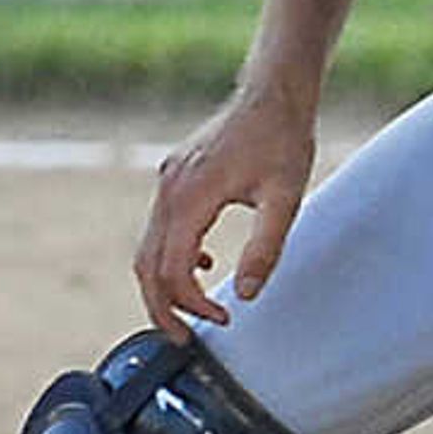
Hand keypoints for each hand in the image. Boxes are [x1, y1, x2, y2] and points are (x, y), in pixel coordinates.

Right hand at [134, 86, 320, 337]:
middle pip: (146, 265)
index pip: (173, 270)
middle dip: (162, 307)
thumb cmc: (283, 139)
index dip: (192, 304)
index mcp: (191, 196)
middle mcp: (170, 190)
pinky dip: (172, 257)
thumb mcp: (286, 198)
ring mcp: (168, 183)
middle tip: (184, 339)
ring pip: (148, 248)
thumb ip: (267, 247)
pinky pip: (160, 229)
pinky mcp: (175, 178)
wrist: (272, 94)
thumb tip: (250, 293)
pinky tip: (204, 265)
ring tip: (191, 313)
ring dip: (165, 284)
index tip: (222, 320)